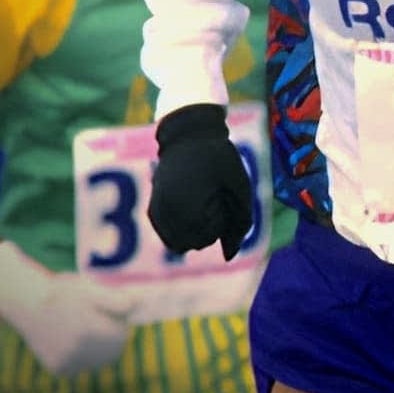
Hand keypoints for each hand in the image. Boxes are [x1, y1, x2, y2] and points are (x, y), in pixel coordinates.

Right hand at [0, 241, 131, 373]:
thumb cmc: (64, 293)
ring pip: (98, 360)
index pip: (121, 335)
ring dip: (96, 348)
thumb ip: (120, 301)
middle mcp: (81, 351)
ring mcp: (69, 362)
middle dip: (109, 337)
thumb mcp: (93, 289)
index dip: (116, 323)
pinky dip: (79, 356)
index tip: (104, 314)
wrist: (26, 303)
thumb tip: (140, 305)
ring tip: (79, 330)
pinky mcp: (59, 369)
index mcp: (93, 331)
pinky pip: (80, 366)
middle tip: (92, 322)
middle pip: (112, 351)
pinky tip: (67, 340)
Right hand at [148, 103, 252, 259]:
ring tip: (202, 205)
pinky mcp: (153, 209)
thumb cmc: (219, 158)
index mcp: (192, 203)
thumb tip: (230, 256)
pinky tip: (191, 214)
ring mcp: (158, 211)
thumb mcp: (239, 185)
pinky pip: (166, 236)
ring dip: (194, 233)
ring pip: (178, 244)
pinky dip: (179, 232)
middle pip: (195, 243)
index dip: (224, 219)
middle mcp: (170, 211)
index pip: (212, 235)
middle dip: (209, 228)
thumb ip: (240, 220)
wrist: (187, 136)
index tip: (223, 194)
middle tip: (212, 198)